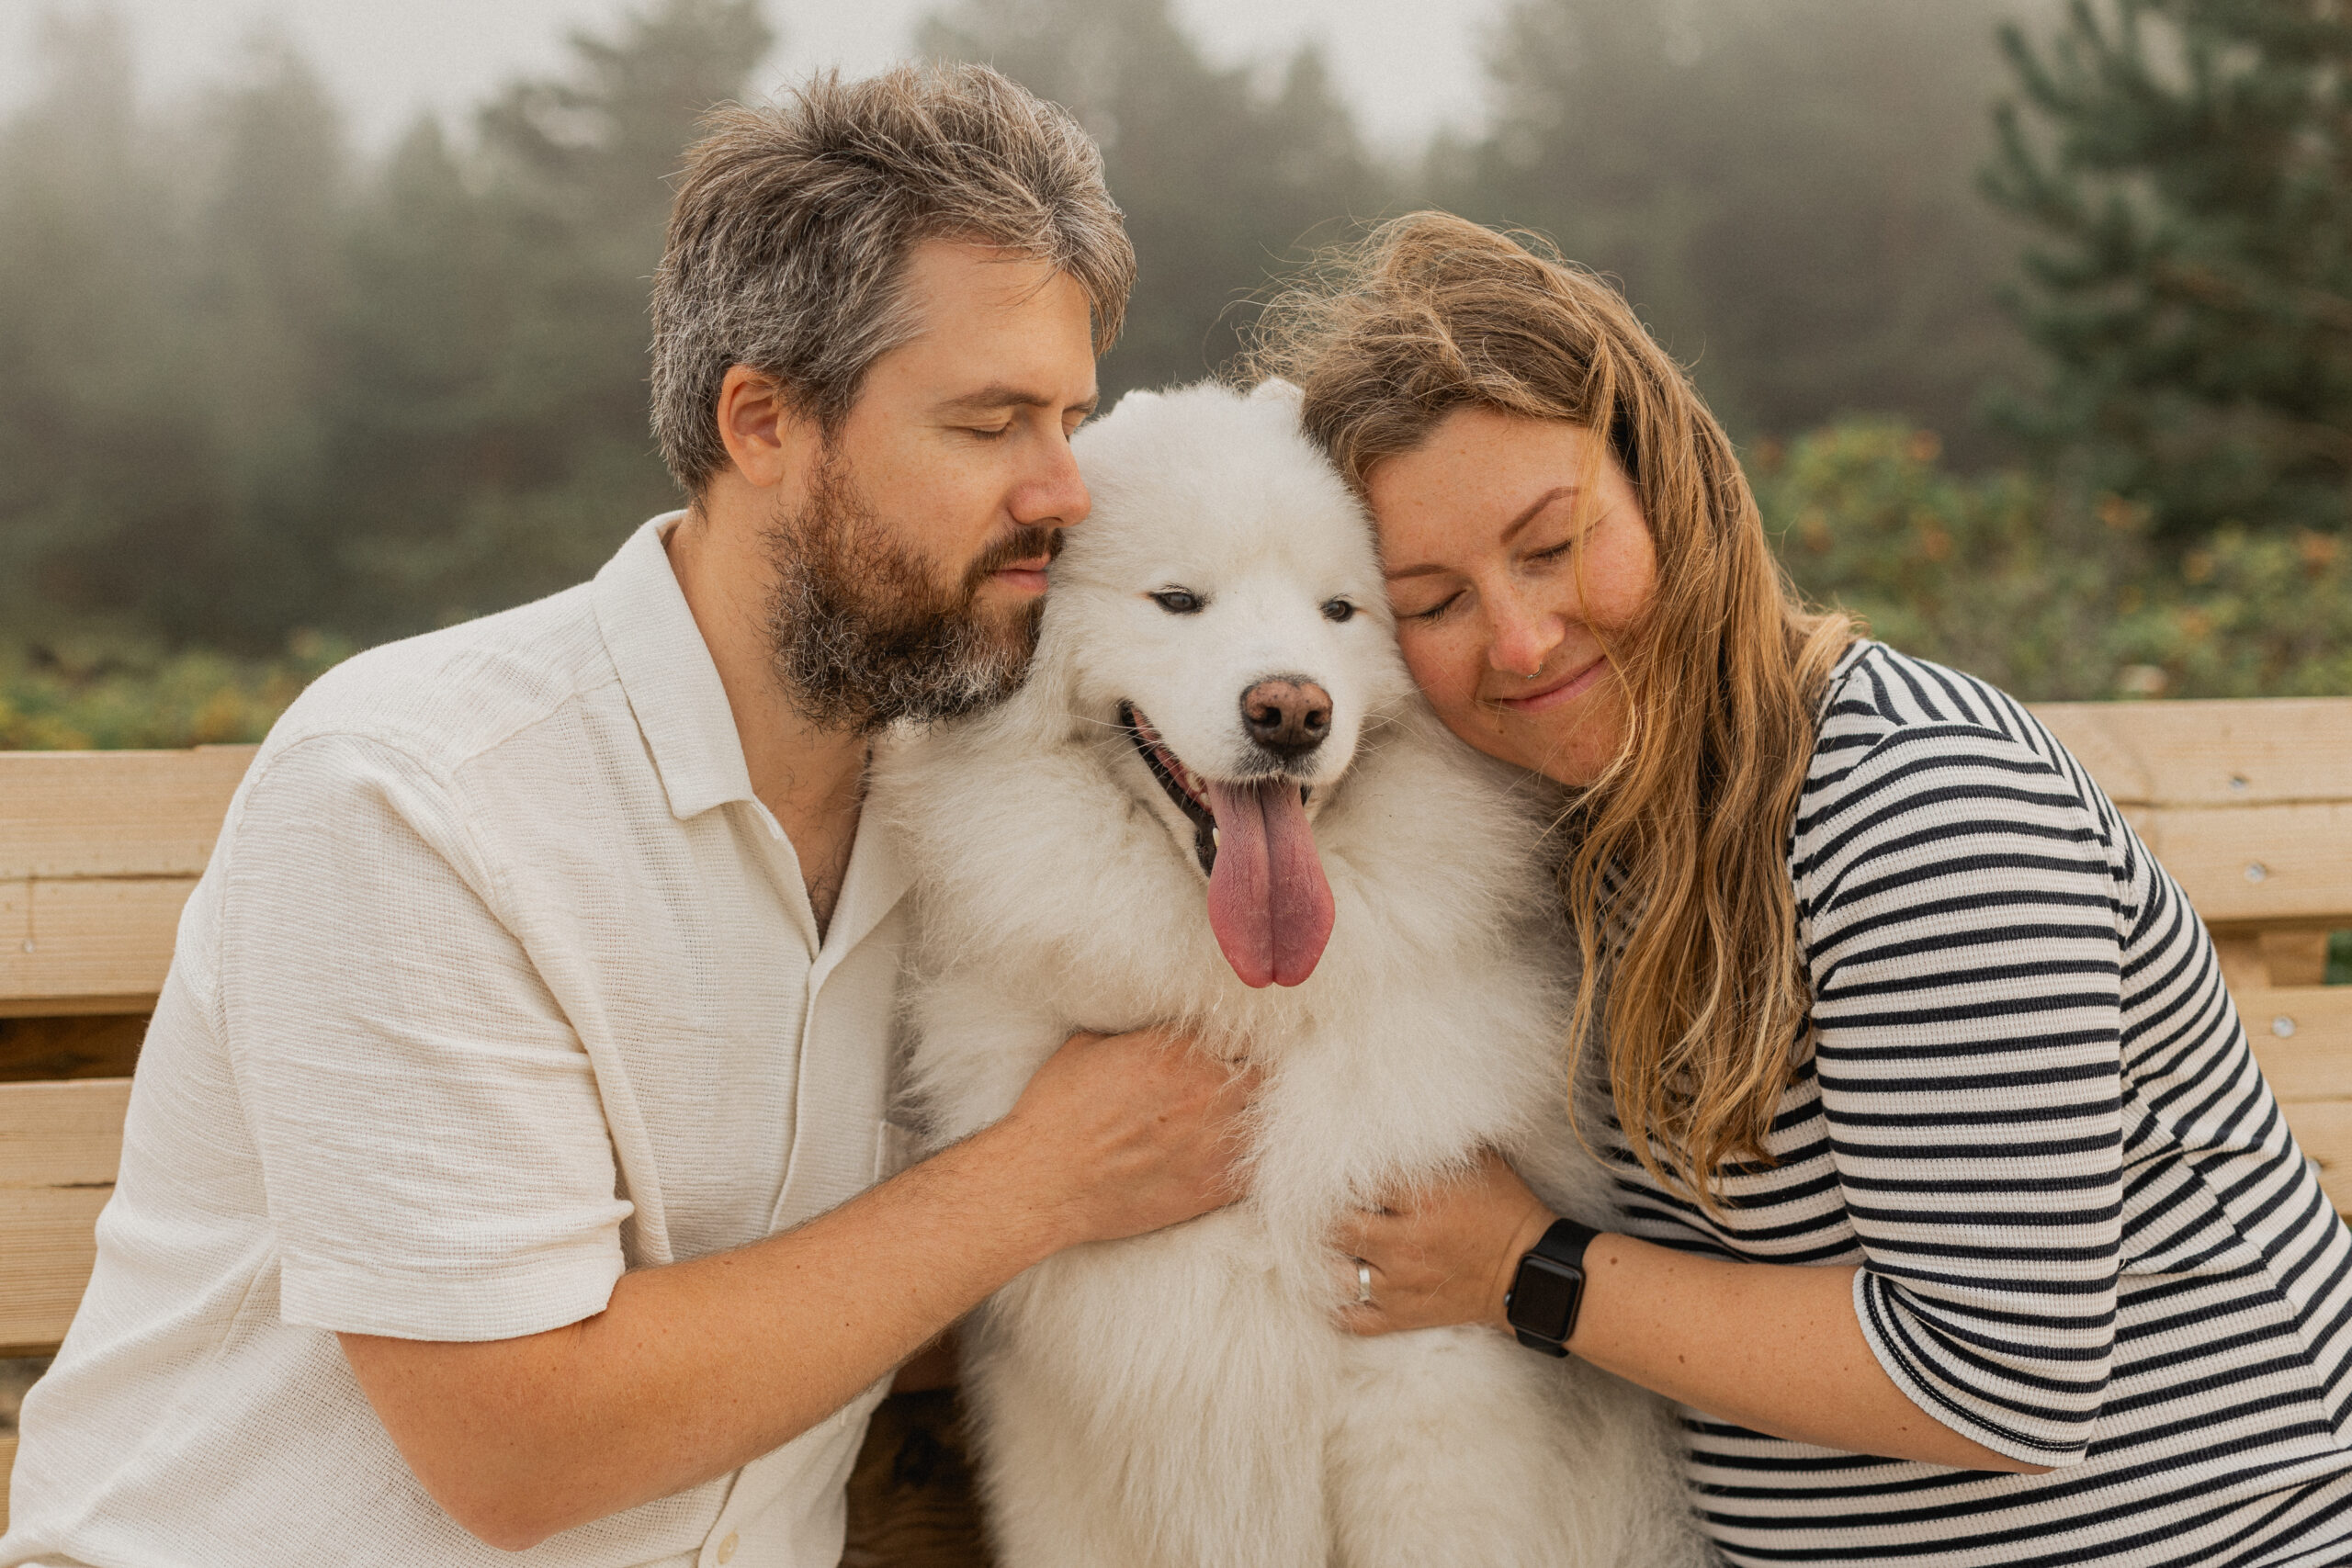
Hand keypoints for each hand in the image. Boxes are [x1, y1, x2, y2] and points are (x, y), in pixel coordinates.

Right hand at [993, 1026, 1258, 1249]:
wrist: (1045, 1181)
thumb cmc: (1057, 1112)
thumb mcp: (1088, 1045)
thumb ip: (1136, 1033)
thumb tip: (1154, 1026)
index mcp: (1180, 1050)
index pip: (1241, 1031)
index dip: (1240, 1041)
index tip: (1234, 1048)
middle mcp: (1207, 1091)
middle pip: (1265, 1074)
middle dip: (1255, 1077)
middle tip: (1243, 1086)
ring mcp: (1215, 1141)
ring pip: (1268, 1119)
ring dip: (1259, 1117)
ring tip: (1245, 1121)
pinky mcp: (1213, 1187)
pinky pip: (1260, 1170)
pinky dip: (1257, 1161)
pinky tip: (1243, 1158)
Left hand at [1334, 1149, 1554, 1335]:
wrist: (1530, 1271)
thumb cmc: (1503, 1207)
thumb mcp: (1478, 1162)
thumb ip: (1433, 1144)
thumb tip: (1395, 1121)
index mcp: (1422, 1201)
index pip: (1356, 1183)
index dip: (1336, 1174)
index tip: (1327, 1167)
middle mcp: (1404, 1244)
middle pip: (1336, 1228)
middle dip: (1322, 1215)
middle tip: (1315, 1205)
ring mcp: (1400, 1284)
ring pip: (1335, 1273)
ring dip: (1324, 1257)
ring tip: (1321, 1242)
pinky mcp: (1403, 1315)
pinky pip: (1352, 1318)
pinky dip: (1334, 1304)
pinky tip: (1330, 1284)